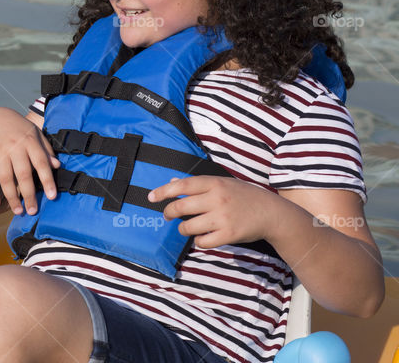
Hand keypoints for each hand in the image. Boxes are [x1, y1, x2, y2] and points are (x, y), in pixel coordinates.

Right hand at [0, 108, 59, 214]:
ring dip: (12, 197)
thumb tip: (57, 166)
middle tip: (33, 211)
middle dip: (29, 195)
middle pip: (23, 174)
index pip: (41, 162)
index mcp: (30, 141)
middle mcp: (14, 146)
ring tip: (18, 211)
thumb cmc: (19, 129)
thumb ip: (46, 150)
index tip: (52, 196)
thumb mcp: (35, 134)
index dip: (47, 180)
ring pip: (5, 178)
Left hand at [149, 176, 279, 248]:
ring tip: (187, 227)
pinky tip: (203, 236)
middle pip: (181, 207)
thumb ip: (197, 184)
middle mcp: (217, 199)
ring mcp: (223, 217)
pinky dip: (199, 241)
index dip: (164, 191)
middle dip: (169, 213)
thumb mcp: (222, 183)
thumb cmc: (243, 196)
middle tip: (167, 215)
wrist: (272, 213)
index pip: (183, 185)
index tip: (151, 197)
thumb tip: (171, 182)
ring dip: (183, 229)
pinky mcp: (229, 234)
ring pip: (188, 227)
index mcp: (214, 183)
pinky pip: (203, 241)